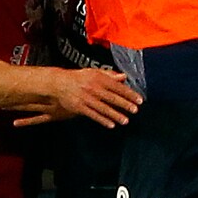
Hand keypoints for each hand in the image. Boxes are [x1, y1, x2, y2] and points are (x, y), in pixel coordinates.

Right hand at [15, 68, 141, 128]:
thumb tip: (124, 77)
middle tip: (135, 110)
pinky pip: (93, 115)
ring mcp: (86, 98)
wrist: (58, 83)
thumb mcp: (93, 72)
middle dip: (124, 104)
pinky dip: (102, 120)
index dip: (129, 93)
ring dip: (115, 115)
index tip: (139, 100)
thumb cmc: (78, 78)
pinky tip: (111, 125)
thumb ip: (109, 75)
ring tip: (126, 121)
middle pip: (112, 97)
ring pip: (103, 108)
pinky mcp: (79, 107)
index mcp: (98, 78)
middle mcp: (93, 88)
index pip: (117, 86)